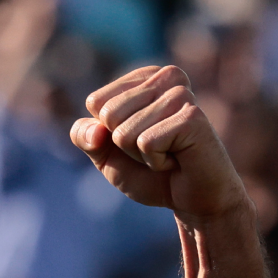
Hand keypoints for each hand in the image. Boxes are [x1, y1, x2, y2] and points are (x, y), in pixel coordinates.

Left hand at [70, 66, 252, 222]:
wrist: (192, 199)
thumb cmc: (149, 173)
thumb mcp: (105, 154)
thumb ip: (85, 136)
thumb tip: (95, 130)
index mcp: (145, 77)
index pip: (96, 102)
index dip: (108, 134)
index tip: (138, 140)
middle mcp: (166, 77)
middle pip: (108, 115)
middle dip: (124, 145)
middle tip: (155, 149)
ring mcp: (181, 95)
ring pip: (125, 132)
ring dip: (141, 155)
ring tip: (168, 154)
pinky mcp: (192, 117)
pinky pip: (146, 143)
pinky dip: (156, 161)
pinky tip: (177, 159)